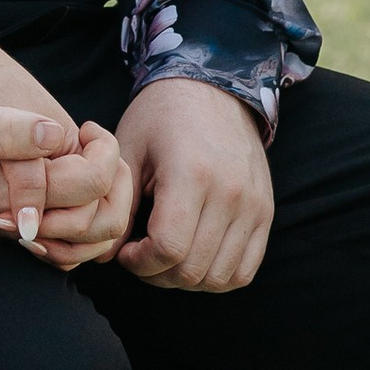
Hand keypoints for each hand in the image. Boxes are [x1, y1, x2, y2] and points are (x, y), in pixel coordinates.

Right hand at [0, 97, 131, 269]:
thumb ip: (10, 131)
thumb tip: (54, 135)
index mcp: (18, 192)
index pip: (91, 186)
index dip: (106, 153)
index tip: (89, 127)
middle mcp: (22, 222)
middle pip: (100, 223)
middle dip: (117, 184)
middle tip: (102, 147)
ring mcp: (18, 230)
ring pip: (87, 241)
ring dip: (105, 205)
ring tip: (95, 164)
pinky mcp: (12, 228)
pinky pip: (65, 243)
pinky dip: (83, 221)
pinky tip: (76, 187)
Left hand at [116, 78, 271, 292]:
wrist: (211, 89)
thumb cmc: (160, 118)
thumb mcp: (128, 152)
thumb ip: (118, 207)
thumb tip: (103, 257)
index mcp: (192, 174)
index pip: (168, 248)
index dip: (140, 263)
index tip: (125, 251)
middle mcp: (230, 193)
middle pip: (193, 269)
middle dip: (157, 274)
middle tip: (140, 256)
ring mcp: (254, 205)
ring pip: (220, 277)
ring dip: (186, 280)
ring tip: (166, 256)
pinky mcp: (266, 213)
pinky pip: (245, 270)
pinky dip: (217, 276)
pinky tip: (193, 257)